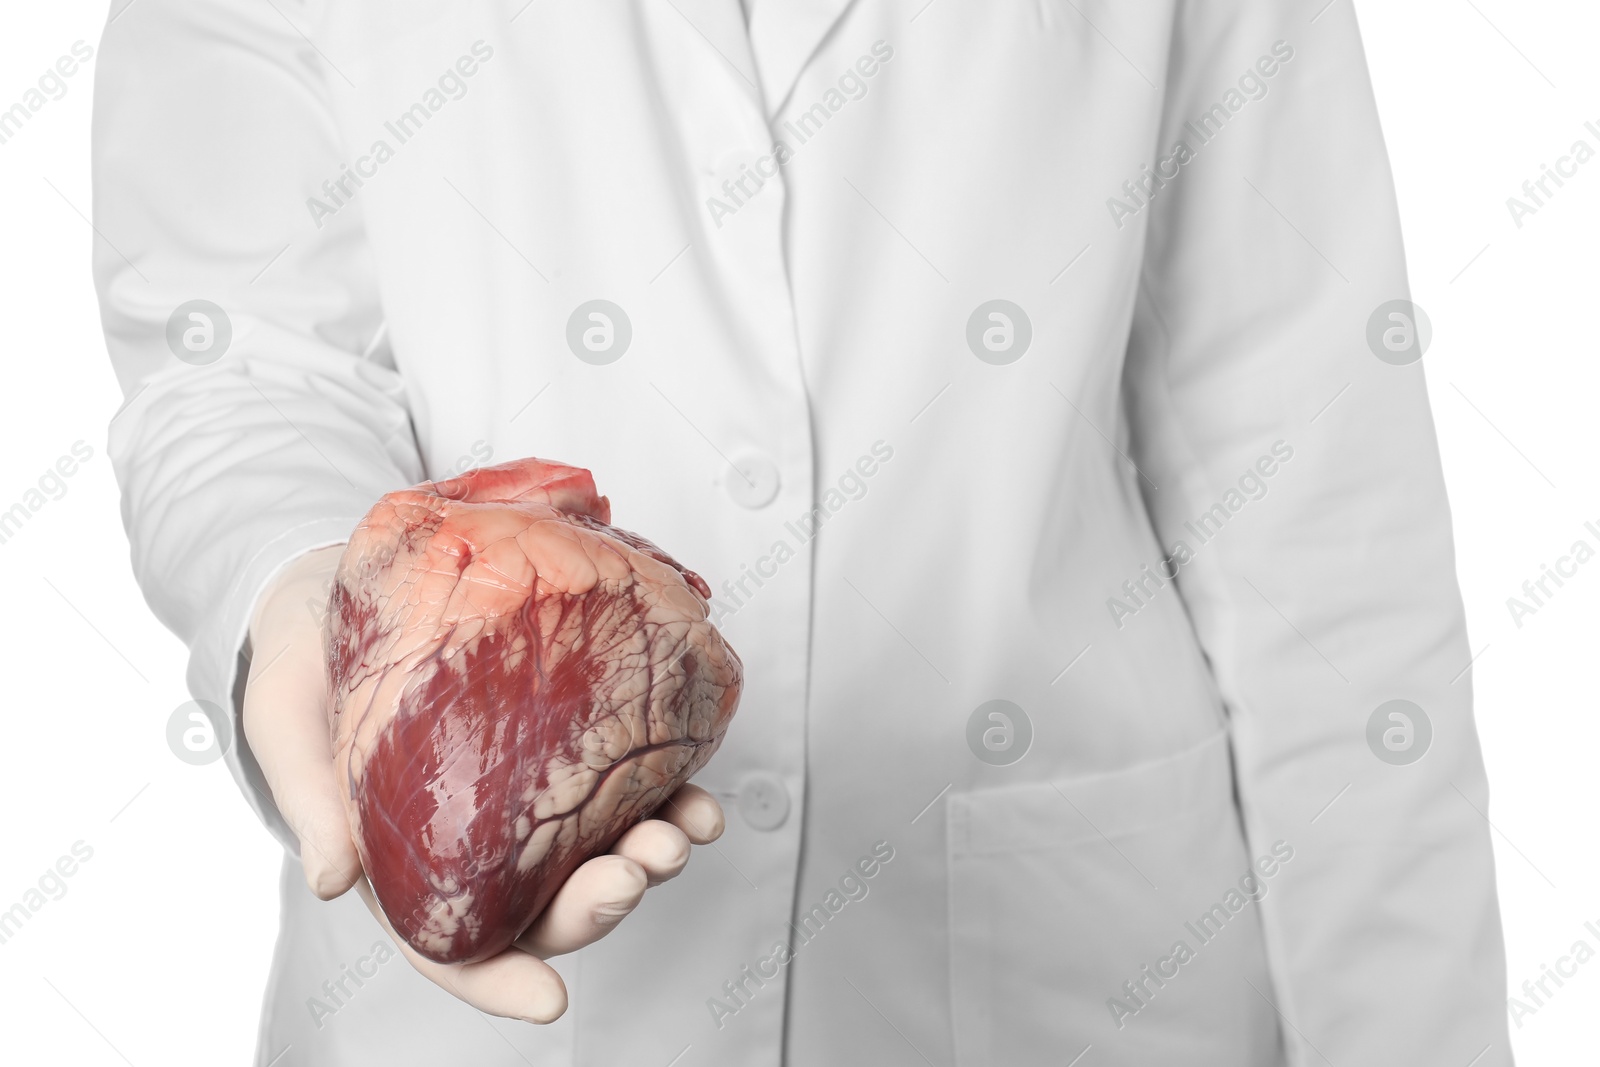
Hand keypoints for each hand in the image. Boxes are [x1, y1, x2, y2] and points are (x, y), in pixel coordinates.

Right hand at [242, 544, 725, 1022]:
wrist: (329, 586)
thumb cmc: (299, 664)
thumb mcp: (285, 724)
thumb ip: (309, 797)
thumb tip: (332, 882)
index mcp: (404, 863)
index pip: (453, 947)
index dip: (499, 982)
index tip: (550, 1001)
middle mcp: (476, 842)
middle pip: (546, 907)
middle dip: (599, 904)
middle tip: (636, 873)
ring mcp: (528, 794)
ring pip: (599, 852)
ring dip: (649, 857)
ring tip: (683, 833)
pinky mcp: (565, 739)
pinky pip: (626, 782)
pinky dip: (671, 795)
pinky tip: (700, 798)